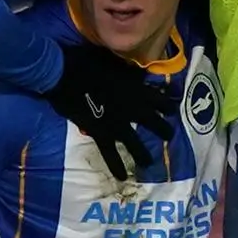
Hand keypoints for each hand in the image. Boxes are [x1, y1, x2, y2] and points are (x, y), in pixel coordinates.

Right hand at [47, 40, 175, 179]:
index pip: (161, 99)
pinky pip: (111, 154)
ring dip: (144, 154)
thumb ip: (129, 70)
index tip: (173, 109)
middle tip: (169, 135)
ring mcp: (117, 124)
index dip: (169, 104)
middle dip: (164, 130)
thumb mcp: (114, 60)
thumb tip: (140, 73)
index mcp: (137, 89)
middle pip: (155, 123)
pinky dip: (116, 166)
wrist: (64, 75)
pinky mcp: (101, 134)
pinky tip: (122, 177)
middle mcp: (133, 109)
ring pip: (136, 143)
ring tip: (149, 163)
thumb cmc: (87, 62)